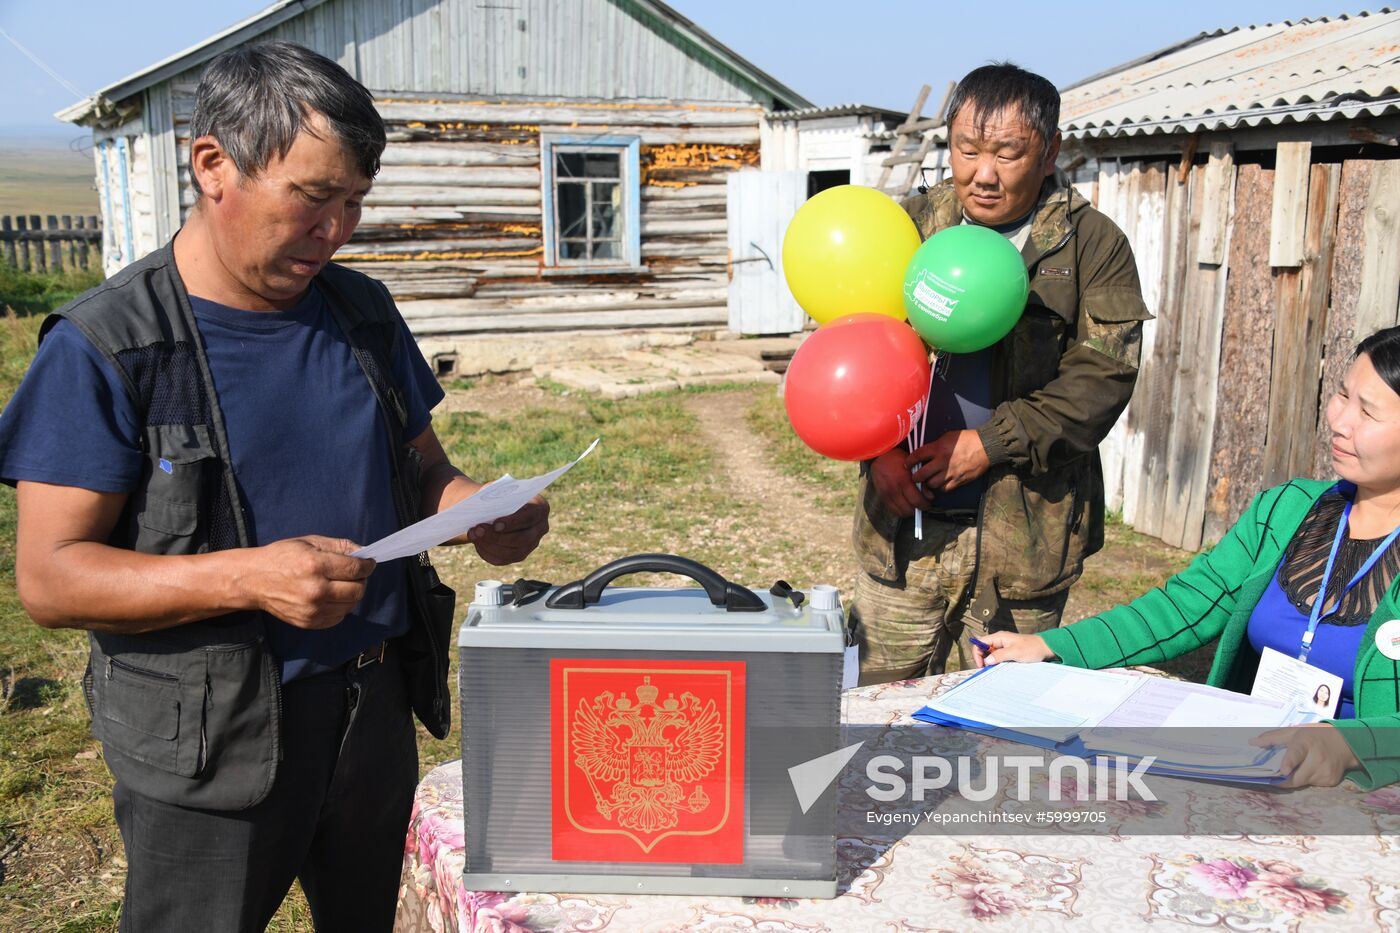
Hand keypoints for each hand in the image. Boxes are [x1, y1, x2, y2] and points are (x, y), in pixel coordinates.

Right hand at [236, 535, 375, 629]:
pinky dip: (340, 607)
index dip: (367, 565)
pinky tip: (331, 597)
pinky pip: (338, 617)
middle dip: (361, 580)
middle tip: (355, 574)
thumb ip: (339, 546)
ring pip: (351, 605)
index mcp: (315, 565)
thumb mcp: (309, 542)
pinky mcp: (309, 622)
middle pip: (357, 589)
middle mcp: (315, 590)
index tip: (369, 563)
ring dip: (351, 594)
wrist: (254, 580)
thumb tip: (363, 553)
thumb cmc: (281, 557)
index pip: (356, 569)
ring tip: (341, 585)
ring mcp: (312, 609)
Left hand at [468, 495, 549, 565]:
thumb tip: (483, 512)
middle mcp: (540, 528)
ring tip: (473, 535)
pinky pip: (504, 560)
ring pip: (513, 553)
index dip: (513, 522)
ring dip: (490, 545)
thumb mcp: (498, 491)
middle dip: (497, 537)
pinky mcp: (520, 555)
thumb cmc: (499, 496)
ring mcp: (532, 544)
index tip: (495, 524)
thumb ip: (495, 499)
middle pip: (522, 539)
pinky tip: (477, 543)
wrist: (497, 506)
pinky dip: (488, 553)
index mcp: (540, 508)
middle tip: (478, 530)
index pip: (530, 517)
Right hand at [869, 448, 931, 516]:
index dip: (925, 505)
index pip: (917, 500)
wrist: (880, 456)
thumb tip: (930, 497)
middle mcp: (894, 489)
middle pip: (909, 509)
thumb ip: (922, 482)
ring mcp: (886, 493)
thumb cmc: (899, 459)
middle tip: (922, 506)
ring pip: (900, 512)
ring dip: (909, 512)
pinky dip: (900, 511)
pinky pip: (892, 510)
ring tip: (914, 506)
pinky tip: (905, 506)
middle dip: (918, 509)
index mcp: (903, 480)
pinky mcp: (881, 496)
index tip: (929, 504)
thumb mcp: (914, 467)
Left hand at [908, 430, 990, 491]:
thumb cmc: (968, 439)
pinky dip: (940, 487)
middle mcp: (942, 461)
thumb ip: (935, 446)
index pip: (917, 456)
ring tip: (929, 480)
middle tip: (915, 476)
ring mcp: (950, 472)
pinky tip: (941, 482)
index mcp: (938, 448)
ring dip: (928, 483)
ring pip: (932, 484)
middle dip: (916, 477)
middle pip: (921, 474)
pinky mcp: (958, 480)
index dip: (909, 462)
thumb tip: (925, 454)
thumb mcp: (948, 437)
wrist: (985, 447)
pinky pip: (944, 489)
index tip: (907, 464)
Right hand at [972, 631, 1054, 666]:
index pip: (980, 642)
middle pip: (984, 649)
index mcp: (999, 637)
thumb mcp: (1015, 652)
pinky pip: (998, 658)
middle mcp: (1000, 641)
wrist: (1045, 648)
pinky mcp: (1008, 652)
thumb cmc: (1032, 648)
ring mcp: (1004, 647)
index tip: (981, 664)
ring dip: (991, 662)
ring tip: (995, 669)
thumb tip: (987, 660)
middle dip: (983, 659)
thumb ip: (999, 656)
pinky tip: (1001, 668)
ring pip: (990, 654)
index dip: (977, 653)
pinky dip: (997, 663)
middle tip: (987, 669)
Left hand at [1249, 724, 1360, 787]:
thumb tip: (1252, 742)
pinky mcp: (1331, 781)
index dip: (1289, 762)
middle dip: (1284, 779)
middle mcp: (1318, 758)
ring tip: (1298, 767)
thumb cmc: (1315, 735)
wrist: (1346, 743)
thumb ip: (1273, 737)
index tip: (1283, 771)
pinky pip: (1312, 784)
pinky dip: (1307, 779)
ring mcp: (1326, 771)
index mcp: (1306, 742)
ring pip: (1302, 782)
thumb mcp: (1294, 731)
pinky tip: (1311, 770)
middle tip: (1274, 777)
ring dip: (1295, 778)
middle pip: (1297, 776)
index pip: (1297, 753)